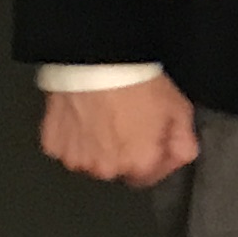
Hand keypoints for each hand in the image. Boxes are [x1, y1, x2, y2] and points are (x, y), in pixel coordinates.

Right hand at [41, 76, 196, 186]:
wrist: (96, 59)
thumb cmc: (135, 81)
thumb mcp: (177, 108)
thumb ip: (184, 142)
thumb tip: (181, 156)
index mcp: (138, 165)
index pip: (147, 177)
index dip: (151, 157)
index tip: (149, 138)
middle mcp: (106, 170)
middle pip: (117, 169)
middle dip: (122, 152)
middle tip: (124, 121)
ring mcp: (76, 159)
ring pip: (90, 160)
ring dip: (96, 146)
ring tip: (101, 116)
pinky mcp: (53, 144)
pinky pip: (65, 146)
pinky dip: (73, 136)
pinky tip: (82, 115)